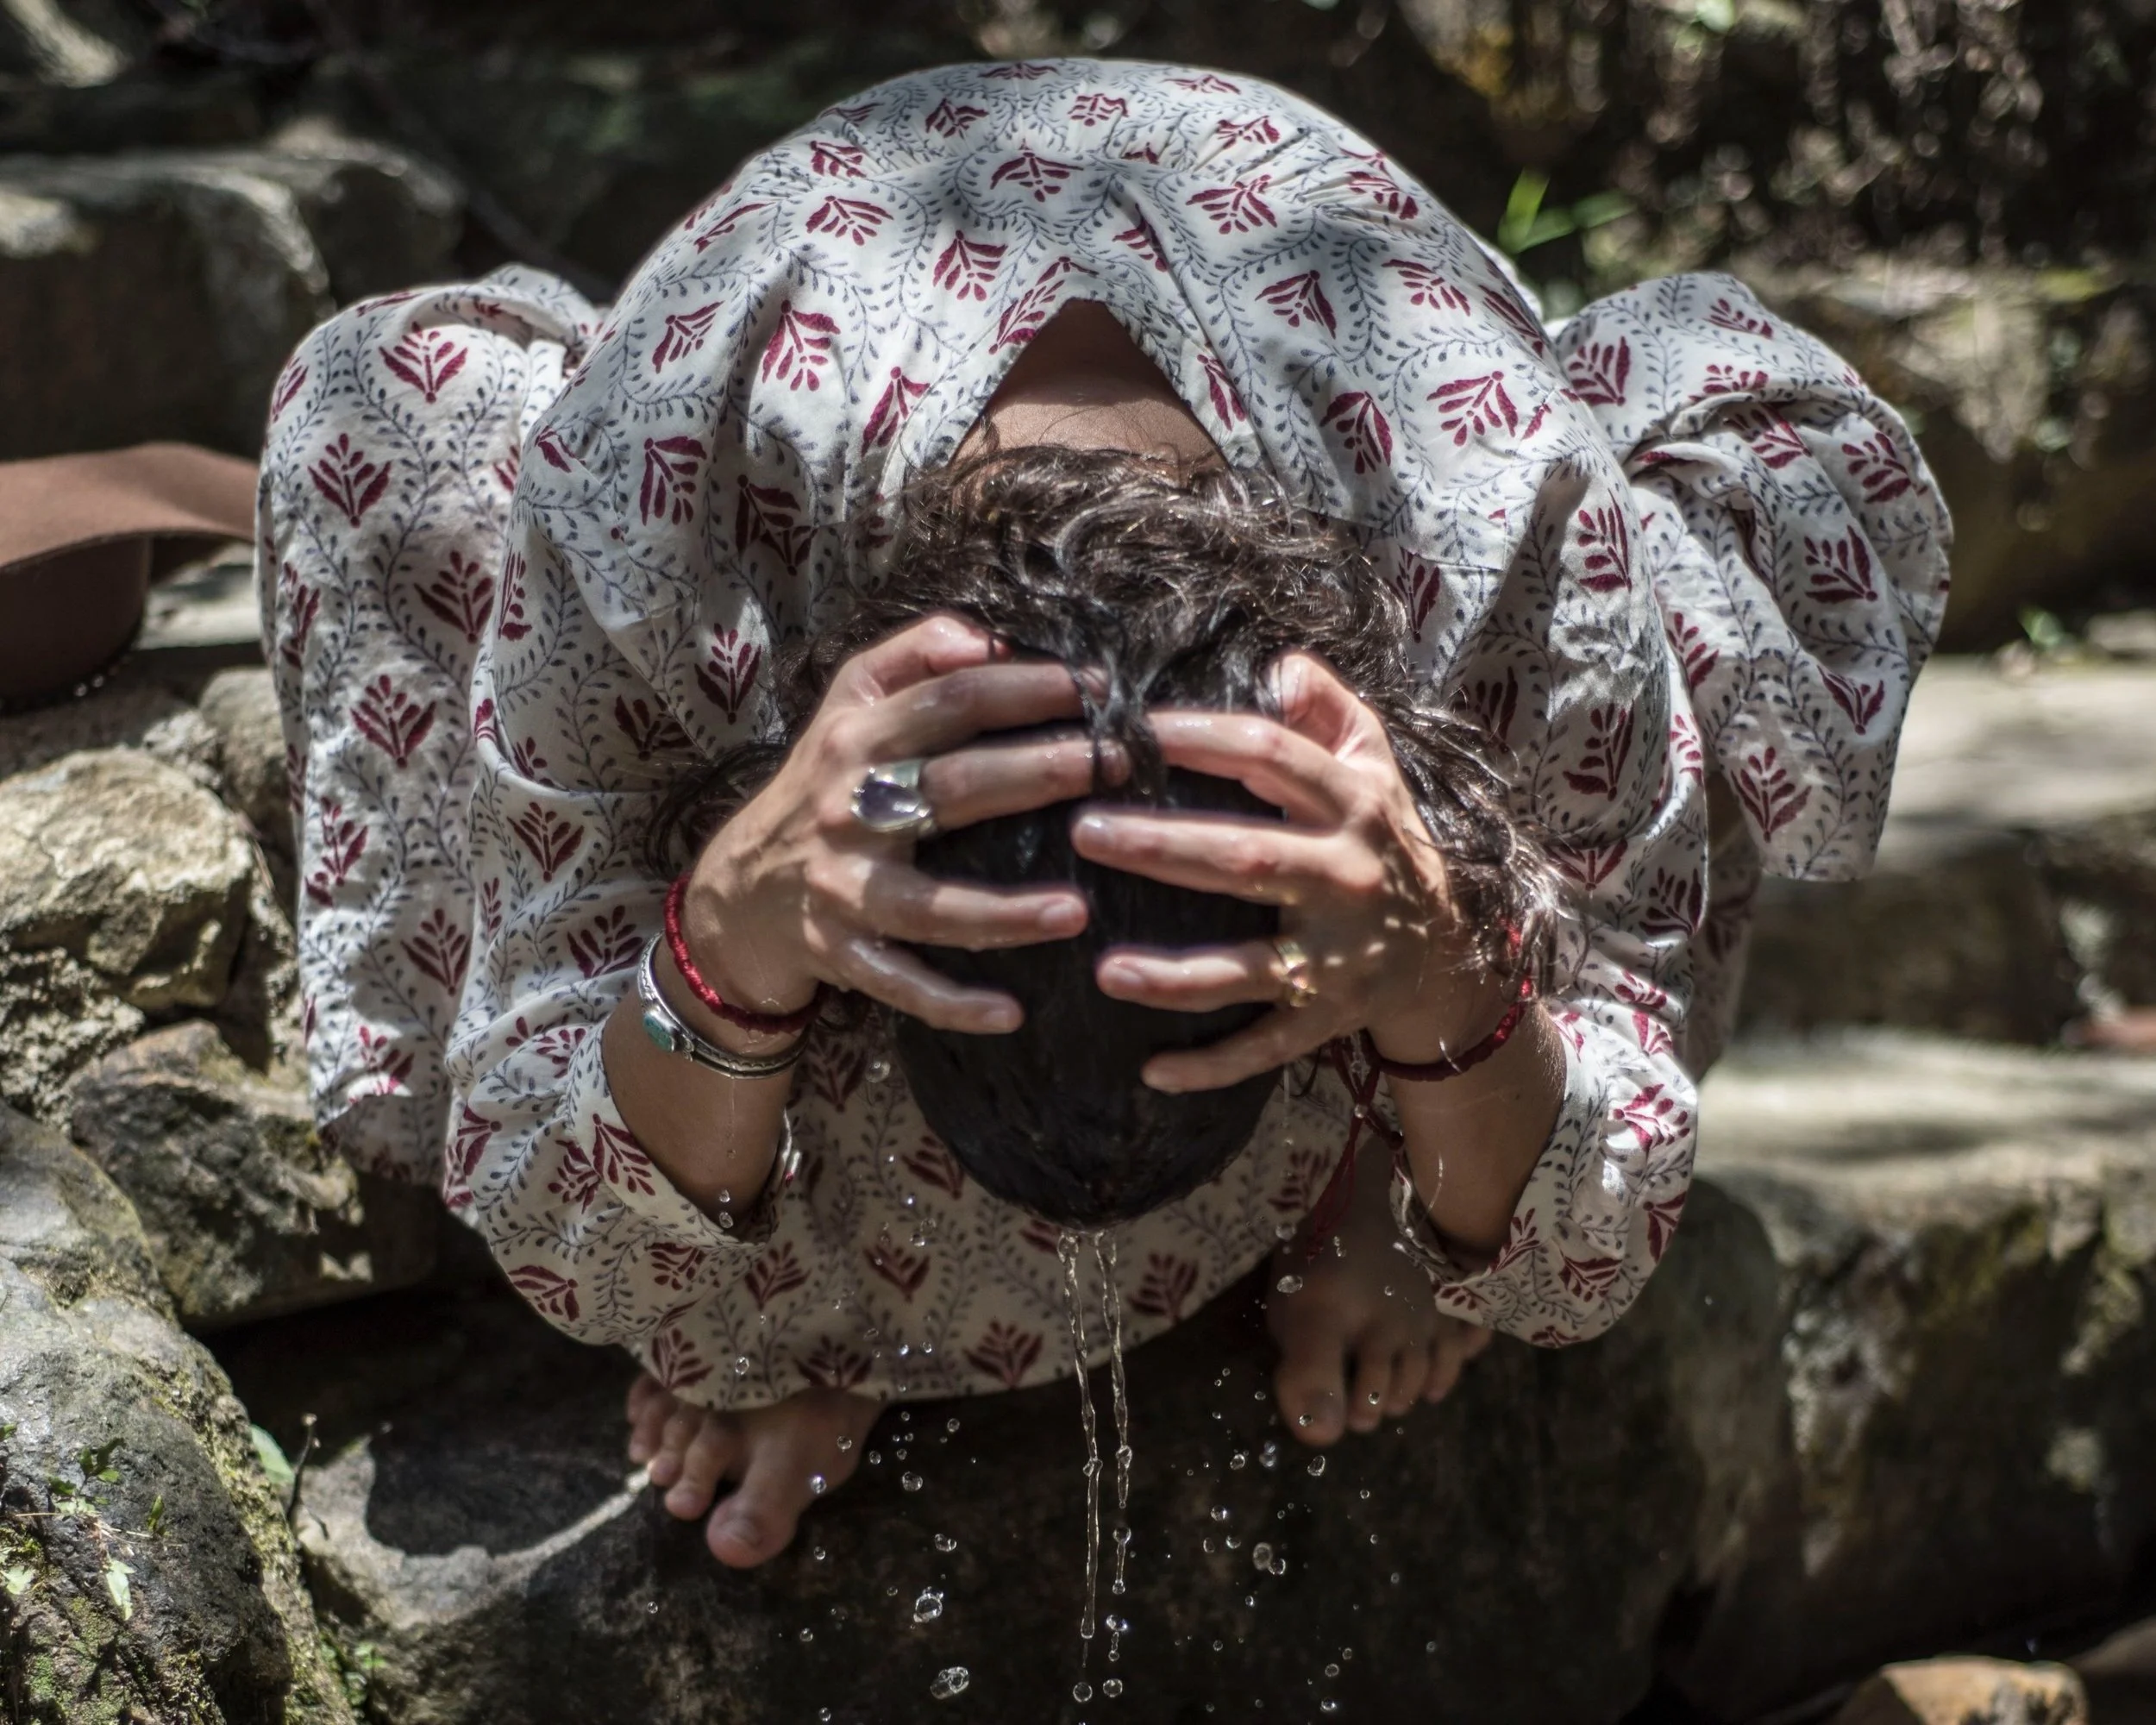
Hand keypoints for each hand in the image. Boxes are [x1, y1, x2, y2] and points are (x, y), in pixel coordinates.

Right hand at [680, 615, 1120, 1032]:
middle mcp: (847, 808)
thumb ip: (914, 656)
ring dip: (1003, 912)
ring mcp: (843, 886)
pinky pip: (901, 982)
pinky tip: (1010, 1013)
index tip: (1097, 688)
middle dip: (1039, 774)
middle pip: (951, 788)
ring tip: (1076, 912)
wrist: (735, 894)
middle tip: (1116, 768)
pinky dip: (951, 1002)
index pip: (949, 701)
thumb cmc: (821, 787)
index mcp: (856, 738)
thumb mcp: (849, 707)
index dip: (1024, 689)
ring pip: (928, 904)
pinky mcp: (840, 951)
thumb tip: (986, 635)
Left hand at [1072, 651, 1510, 1090]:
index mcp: (1351, 803)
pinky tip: (1150, 1072)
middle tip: (1083, 831)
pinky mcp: (1326, 1017)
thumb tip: (1274, 666)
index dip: (1196, 739)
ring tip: (1105, 970)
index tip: (1125, 731)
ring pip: (1248, 968)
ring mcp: (1335, 955)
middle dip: (1163, 847)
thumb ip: (1326, 705)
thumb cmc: (1380, 837)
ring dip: (1176, 975)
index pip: (1268, 756)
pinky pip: (1264, 1046)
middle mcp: (1344, 876)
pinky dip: (1211, 1066)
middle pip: (1246, 858)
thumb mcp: (1373, 761)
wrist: (1449, 947)